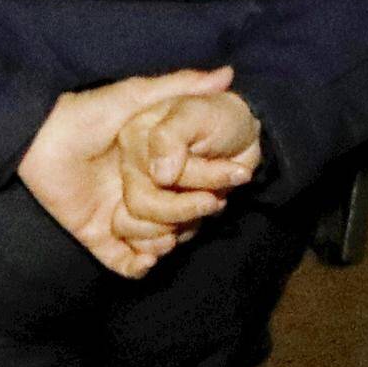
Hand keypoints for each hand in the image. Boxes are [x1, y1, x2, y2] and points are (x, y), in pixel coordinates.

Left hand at [17, 67, 237, 277]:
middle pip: (181, 222)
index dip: (208, 194)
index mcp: (156, 168)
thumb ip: (181, 85)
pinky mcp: (97, 236)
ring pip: (158, 245)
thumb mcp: (136, 96)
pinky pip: (125, 264)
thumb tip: (228, 73)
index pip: (195, 191)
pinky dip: (138, 266)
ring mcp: (121, 217)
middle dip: (186, 220)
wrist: (40, 139)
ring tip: (158, 231)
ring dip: (161, 242)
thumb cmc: (87, 114)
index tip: (216, 191)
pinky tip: (143, 256)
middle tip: (188, 209)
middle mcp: (143, 194)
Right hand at [116, 86, 262, 233]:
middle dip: (181, 210)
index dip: (183, 187)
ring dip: (175, 229)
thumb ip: (171, 137)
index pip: (144, 178)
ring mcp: (138, 193)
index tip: (222, 182)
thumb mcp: (198, 115)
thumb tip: (160, 176)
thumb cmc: (217, 119)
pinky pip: (138, 245)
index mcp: (133, 139)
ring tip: (205, 210)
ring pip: (138, 230)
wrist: (237, 137)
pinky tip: (170, 245)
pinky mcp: (151, 215)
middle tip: (215, 201)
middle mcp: (129, 168)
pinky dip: (151, 251)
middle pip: (138, 208)